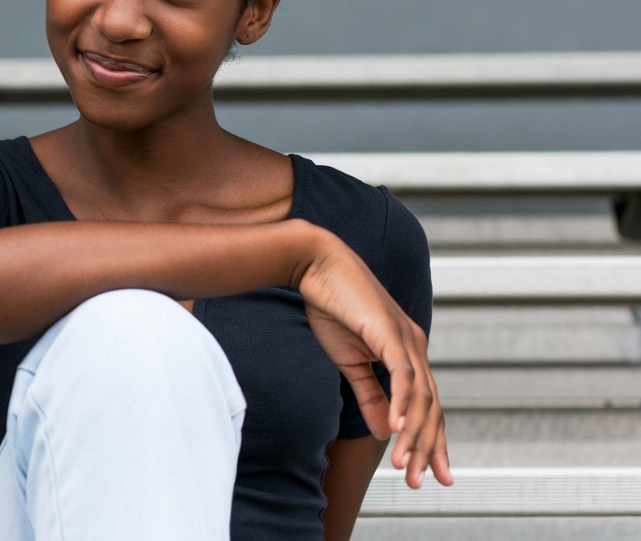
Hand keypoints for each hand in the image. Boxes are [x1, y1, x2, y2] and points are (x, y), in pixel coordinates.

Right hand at [297, 235, 452, 488]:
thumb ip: (370, 394)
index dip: (431, 439)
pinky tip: (396, 430)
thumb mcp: (350, 360)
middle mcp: (414, 345)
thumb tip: (383, 431)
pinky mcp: (389, 332)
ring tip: (404, 467)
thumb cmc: (331, 305)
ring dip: (414, 436)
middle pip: (431, 407)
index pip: (427, 404)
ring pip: (420, 398)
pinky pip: (403, 376)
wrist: (315, 265)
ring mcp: (406, 338)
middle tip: (419, 481)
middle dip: (428, 447)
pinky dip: (402, 405)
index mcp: (407, 351)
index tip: (431, 473)